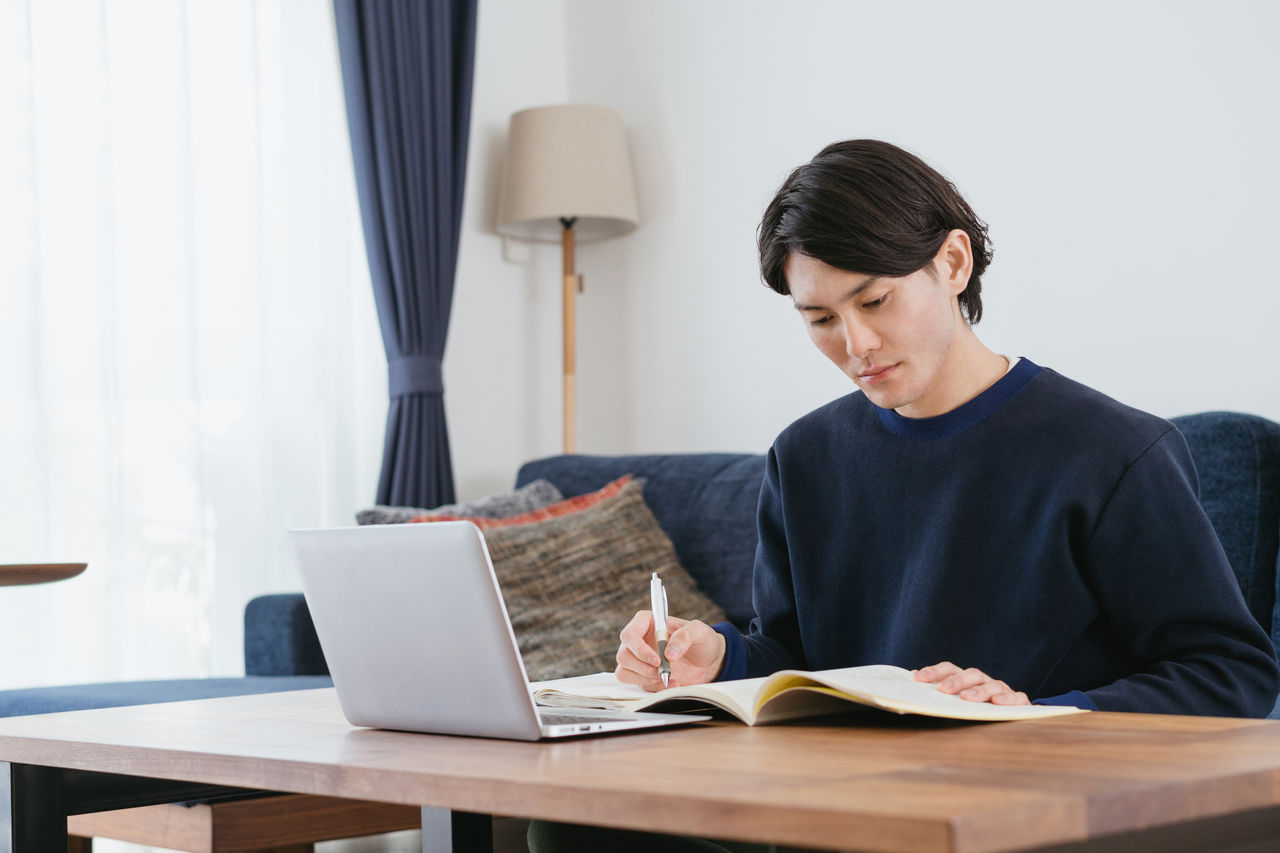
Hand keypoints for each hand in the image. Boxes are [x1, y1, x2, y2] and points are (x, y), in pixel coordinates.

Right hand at [615, 610, 725, 691]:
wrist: (709, 662)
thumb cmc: (702, 641)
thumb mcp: (700, 632)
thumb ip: (686, 635)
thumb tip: (668, 652)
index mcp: (647, 623)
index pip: (629, 635)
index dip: (639, 649)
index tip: (656, 660)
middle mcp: (639, 640)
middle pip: (624, 655)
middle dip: (643, 668)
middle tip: (662, 671)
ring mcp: (639, 659)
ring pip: (624, 671)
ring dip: (645, 678)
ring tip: (668, 678)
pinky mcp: (643, 675)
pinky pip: (637, 684)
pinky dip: (652, 687)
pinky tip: (669, 683)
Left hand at [913, 661, 1029, 704]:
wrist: (1014, 719)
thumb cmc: (978, 711)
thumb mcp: (956, 706)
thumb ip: (938, 698)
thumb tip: (911, 688)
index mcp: (966, 679)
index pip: (949, 669)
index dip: (933, 672)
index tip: (916, 678)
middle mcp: (983, 681)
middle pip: (970, 674)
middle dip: (956, 681)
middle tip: (943, 690)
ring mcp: (1002, 690)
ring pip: (991, 685)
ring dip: (978, 691)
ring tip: (967, 698)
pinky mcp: (1019, 702)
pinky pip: (1016, 698)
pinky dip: (1007, 699)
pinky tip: (997, 703)